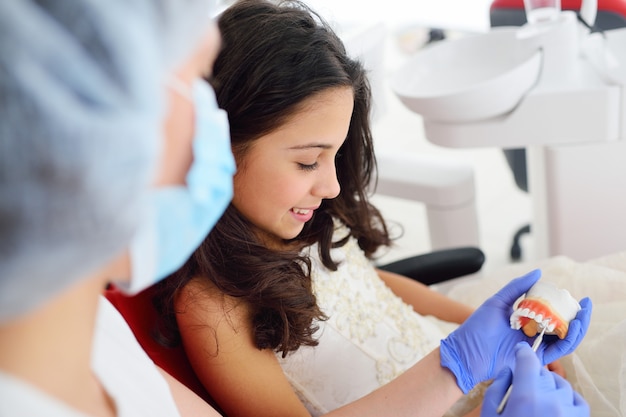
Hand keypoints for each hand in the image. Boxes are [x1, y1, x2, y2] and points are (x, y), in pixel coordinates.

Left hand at [440, 269, 591, 392]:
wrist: (467, 350)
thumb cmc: (477, 327)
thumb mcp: (498, 302)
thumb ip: (517, 288)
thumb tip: (538, 273)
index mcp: (526, 321)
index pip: (552, 314)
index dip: (566, 305)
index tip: (576, 296)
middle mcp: (533, 334)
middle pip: (563, 327)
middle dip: (579, 316)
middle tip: (587, 303)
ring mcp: (535, 347)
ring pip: (565, 339)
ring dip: (578, 327)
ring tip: (583, 313)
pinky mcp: (536, 358)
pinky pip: (558, 350)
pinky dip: (569, 340)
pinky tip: (574, 326)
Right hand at [481, 343, 588, 416]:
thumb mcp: (490, 413)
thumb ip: (498, 387)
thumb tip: (510, 370)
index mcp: (527, 397)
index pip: (528, 361)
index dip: (523, 353)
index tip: (521, 352)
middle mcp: (551, 401)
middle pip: (543, 373)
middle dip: (532, 375)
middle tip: (524, 386)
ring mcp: (569, 413)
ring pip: (561, 385)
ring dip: (550, 387)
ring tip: (539, 399)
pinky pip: (578, 401)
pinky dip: (567, 399)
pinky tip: (556, 406)